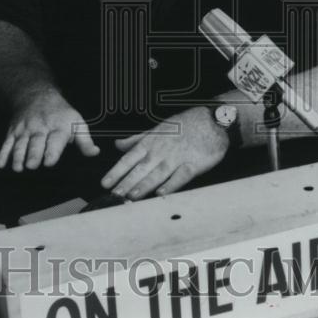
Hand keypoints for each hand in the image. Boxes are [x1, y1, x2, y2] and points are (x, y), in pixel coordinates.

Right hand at [0, 86, 99, 171]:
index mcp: (57, 127)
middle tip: (32, 165)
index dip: (51, 151)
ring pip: (20, 144)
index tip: (49, 161)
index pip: (54, 140)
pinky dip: (2, 154)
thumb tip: (94, 153)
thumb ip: (85, 141)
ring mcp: (25, 130)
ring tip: (18, 167)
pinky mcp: (14, 132)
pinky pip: (7, 143)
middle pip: (35, 142)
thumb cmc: (60, 112)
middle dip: (33, 154)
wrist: (37, 94)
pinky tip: (0, 164)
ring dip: (18, 156)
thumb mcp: (77, 122)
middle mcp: (40, 128)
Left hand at [101, 107, 229, 200]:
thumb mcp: (157, 128)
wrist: (211, 120)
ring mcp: (177, 157)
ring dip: (144, 185)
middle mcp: (161, 150)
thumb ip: (136, 139)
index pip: (129, 159)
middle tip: (114, 195)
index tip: (105, 183)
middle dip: (126, 182)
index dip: (116, 171)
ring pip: (157, 173)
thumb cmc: (184, 124)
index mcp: (151, 142)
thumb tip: (118, 145)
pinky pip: (181, 176)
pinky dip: (171, 184)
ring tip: (132, 197)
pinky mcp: (193, 164)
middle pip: (140, 168)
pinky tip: (162, 193)